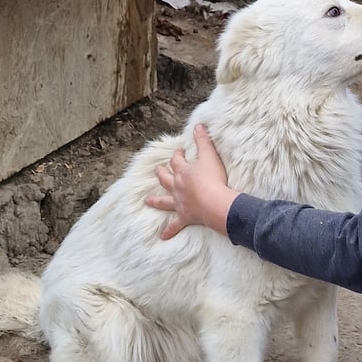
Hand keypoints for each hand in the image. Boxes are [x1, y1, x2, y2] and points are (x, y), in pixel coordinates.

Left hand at [145, 124, 238, 238]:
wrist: (214, 202)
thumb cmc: (213, 179)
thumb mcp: (210, 155)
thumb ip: (203, 140)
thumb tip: (198, 125)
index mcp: (183, 171)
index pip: (176, 160)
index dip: (177, 155)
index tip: (178, 152)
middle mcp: (178, 186)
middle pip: (165, 178)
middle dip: (161, 173)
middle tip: (158, 170)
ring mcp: (179, 202)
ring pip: (163, 200)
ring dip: (155, 200)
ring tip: (147, 200)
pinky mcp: (184, 217)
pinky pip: (174, 226)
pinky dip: (168, 231)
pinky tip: (162, 236)